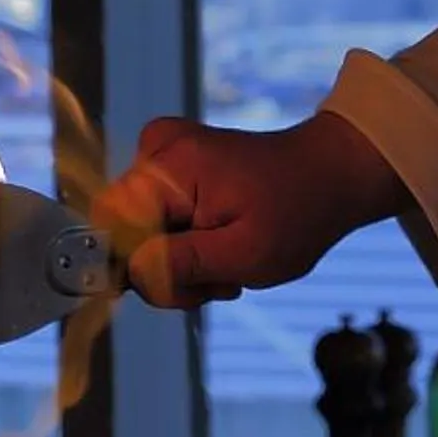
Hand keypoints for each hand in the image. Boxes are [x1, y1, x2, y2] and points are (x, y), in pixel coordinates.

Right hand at [90, 112, 409, 308]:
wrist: (329, 175)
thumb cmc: (299, 211)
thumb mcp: (245, 255)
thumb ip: (181, 265)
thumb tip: (130, 273)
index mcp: (169, 167)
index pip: (108, 226)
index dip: (132, 267)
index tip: (177, 286)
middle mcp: (157, 150)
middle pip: (123, 235)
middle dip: (168, 271)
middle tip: (218, 280)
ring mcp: (162, 155)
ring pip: (140, 236)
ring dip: (182, 265)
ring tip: (227, 266)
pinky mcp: (171, 166)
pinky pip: (156, 222)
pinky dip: (188, 246)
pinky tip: (221, 249)